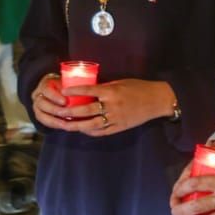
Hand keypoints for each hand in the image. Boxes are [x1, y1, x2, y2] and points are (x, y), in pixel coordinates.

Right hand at [30, 75, 73, 131]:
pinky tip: (63, 126)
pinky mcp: (39, 115)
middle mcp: (37, 94)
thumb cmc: (68, 87)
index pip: (46, 89)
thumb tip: (87, 88)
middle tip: (66, 114)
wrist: (61, 93)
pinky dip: (53, 124)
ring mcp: (36, 105)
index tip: (65, 101)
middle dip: (54, 109)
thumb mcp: (70, 83)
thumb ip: (75, 86)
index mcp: (45, 83)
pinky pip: (43, 121)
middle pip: (41, 103)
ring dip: (53, 120)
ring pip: (40, 114)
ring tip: (65, 124)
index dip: (54, 96)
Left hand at [56, 78, 175, 137]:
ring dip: (77, 125)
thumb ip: (105, 87)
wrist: (156, 101)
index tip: (63, 92)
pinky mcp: (119, 127)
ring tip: (65, 125)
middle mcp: (112, 106)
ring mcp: (115, 118)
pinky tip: (82, 130)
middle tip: (59, 112)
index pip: (89, 91)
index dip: (75, 92)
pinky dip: (90, 131)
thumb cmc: (138, 88)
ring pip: (92, 124)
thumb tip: (88, 90)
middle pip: (86, 110)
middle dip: (71, 112)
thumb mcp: (121, 83)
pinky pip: (102, 132)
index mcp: (112, 92)